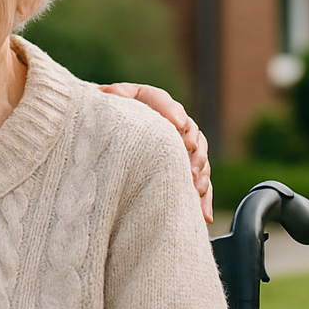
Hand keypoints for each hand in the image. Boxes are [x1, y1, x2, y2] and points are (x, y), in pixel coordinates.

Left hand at [99, 83, 212, 223]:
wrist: (112, 130)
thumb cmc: (113, 114)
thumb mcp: (112, 102)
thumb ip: (115, 96)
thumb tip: (105, 93)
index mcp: (157, 105)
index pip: (168, 106)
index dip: (174, 114)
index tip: (177, 124)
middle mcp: (176, 127)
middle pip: (192, 136)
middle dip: (192, 147)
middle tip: (188, 155)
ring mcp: (182, 151)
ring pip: (199, 162)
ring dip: (199, 174)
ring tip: (194, 185)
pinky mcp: (184, 172)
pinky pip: (198, 187)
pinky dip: (202, 201)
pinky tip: (203, 215)